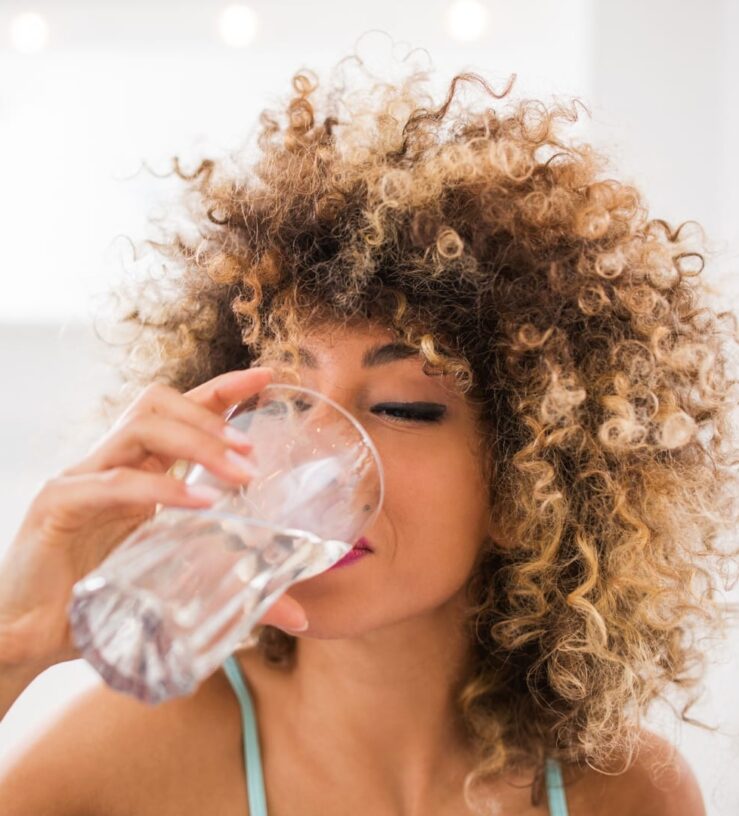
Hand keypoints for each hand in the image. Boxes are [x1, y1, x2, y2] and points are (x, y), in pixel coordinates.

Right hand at [0, 367, 308, 672]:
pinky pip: (116, 482)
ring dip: (196, 440)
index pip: (179, 412)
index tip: (267, 377)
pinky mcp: (59, 506)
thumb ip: (236, 592)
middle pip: (157, 403)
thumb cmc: (101, 606)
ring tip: (240, 473)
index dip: (222, 389)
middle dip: (211, 414)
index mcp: (136, 471)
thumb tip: (299, 616)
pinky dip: (162, 488)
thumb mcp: (178, 590)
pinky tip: (202, 504)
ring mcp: (81, 479)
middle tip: (253, 449)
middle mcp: (109, 464)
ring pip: (139, 427)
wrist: (27, 639)